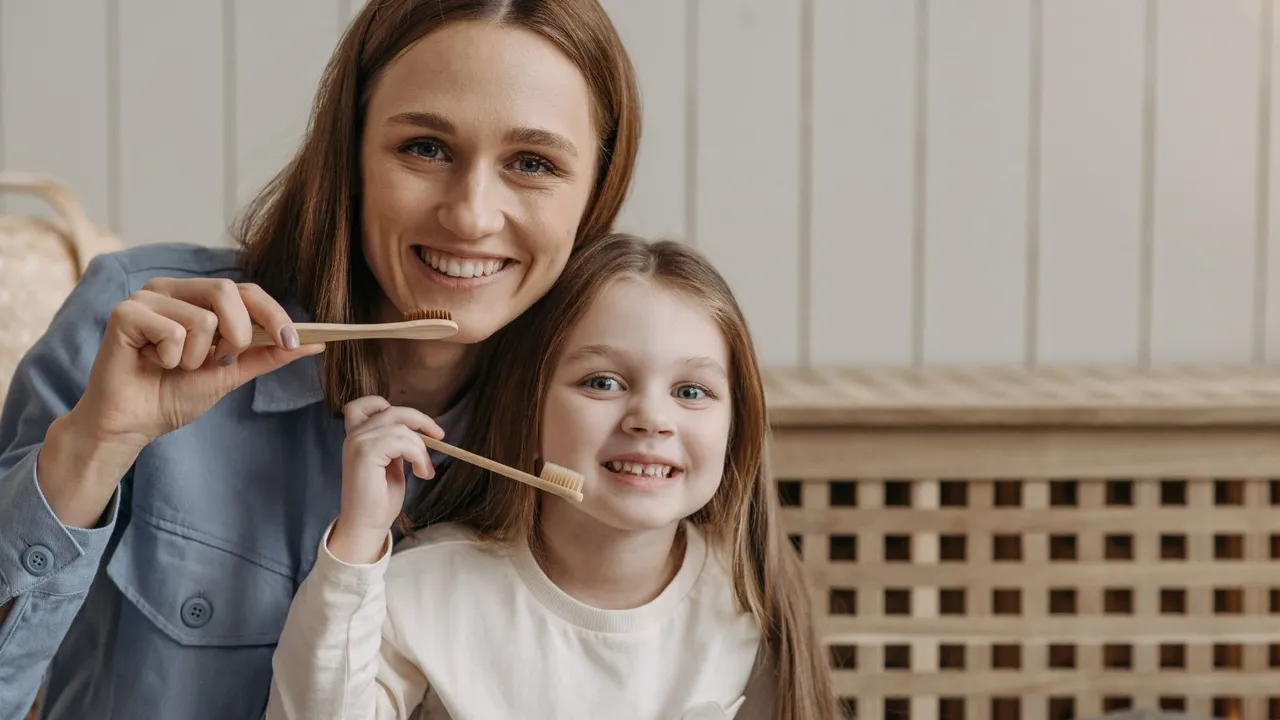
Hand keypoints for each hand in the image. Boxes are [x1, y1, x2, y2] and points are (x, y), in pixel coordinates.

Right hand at [38, 277, 324, 528]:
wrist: (133, 425)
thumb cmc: (174, 394)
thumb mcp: (231, 373)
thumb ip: (268, 354)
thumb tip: (314, 342)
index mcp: (197, 297)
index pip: (246, 290)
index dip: (273, 313)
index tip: (293, 341)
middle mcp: (172, 288)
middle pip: (227, 290)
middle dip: (238, 334)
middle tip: (220, 361)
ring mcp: (146, 297)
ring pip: (202, 318)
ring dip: (197, 357)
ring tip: (175, 366)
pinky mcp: (124, 312)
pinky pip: (172, 331)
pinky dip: (170, 359)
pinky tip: (152, 364)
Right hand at [329, 396, 443, 563]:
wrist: (366, 525)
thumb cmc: (379, 498)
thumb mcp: (391, 463)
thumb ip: (395, 443)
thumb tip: (418, 431)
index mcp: (356, 436)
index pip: (363, 404)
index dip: (388, 405)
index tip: (414, 424)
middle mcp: (354, 436)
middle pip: (393, 411)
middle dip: (421, 421)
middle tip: (440, 437)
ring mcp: (358, 442)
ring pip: (402, 428)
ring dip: (421, 449)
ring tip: (425, 470)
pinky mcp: (365, 453)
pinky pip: (403, 441)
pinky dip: (418, 455)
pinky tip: (421, 473)